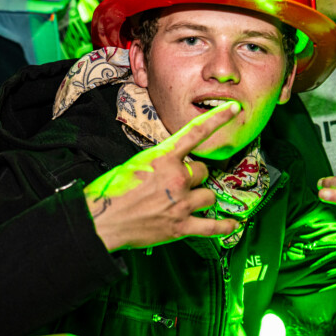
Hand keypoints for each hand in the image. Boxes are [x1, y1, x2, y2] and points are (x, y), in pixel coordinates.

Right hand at [85, 103, 240, 251]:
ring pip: (208, 196)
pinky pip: (212, 226)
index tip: (233, 109)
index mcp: (163, 158)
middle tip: (177, 184)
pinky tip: (232, 225)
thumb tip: (171, 166)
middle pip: (202, 171)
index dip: (217, 119)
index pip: (196, 133)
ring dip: (200, 197)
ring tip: (185, 202)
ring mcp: (181, 204)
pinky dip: (223, 226)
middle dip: (193, 176)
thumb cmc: (111, 192)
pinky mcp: (181, 227)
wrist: (102, 221)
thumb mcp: (133, 165)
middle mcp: (176, 178)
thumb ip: (158, 163)